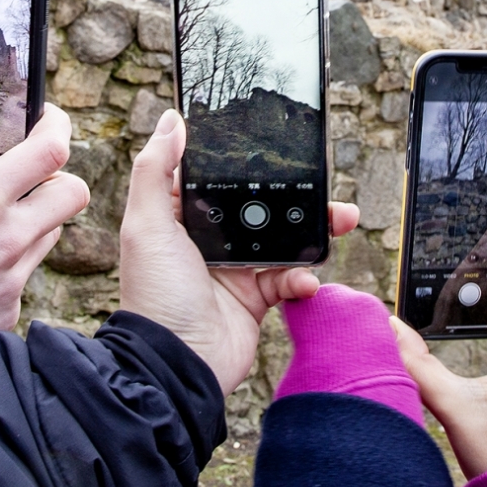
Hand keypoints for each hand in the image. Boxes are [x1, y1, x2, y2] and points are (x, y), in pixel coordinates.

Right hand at [0, 104, 88, 331]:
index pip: (50, 150)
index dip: (57, 127)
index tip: (47, 120)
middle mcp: (9, 237)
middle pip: (74, 192)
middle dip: (59, 179)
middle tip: (32, 178)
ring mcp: (13, 277)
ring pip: (51, 235)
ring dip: (34, 222)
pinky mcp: (8, 310)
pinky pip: (23, 278)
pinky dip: (7, 268)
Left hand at [118, 109, 361, 395]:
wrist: (178, 365)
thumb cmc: (154, 295)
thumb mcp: (145, 224)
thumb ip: (155, 170)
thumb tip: (171, 120)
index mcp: (180, 216)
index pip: (216, 178)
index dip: (242, 161)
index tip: (274, 142)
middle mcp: (208, 239)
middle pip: (259, 204)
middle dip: (293, 193)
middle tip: (323, 183)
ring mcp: (235, 268)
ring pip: (283, 237)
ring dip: (313, 229)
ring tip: (341, 220)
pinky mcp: (257, 297)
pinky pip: (290, 277)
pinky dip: (303, 278)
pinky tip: (306, 281)